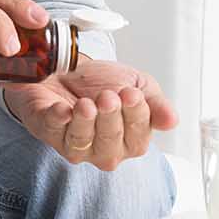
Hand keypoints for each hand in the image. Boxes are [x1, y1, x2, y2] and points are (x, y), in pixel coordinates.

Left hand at [1, 59, 177, 170]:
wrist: (70, 69)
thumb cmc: (104, 83)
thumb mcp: (138, 86)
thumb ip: (156, 104)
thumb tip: (171, 121)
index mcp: (130, 140)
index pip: (138, 135)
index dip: (136, 114)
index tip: (132, 93)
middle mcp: (103, 149)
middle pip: (110, 143)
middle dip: (110, 118)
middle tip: (108, 96)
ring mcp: (74, 144)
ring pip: (81, 142)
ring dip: (85, 122)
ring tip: (86, 103)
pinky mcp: (47, 130)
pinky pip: (52, 131)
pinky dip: (57, 120)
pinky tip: (62, 109)